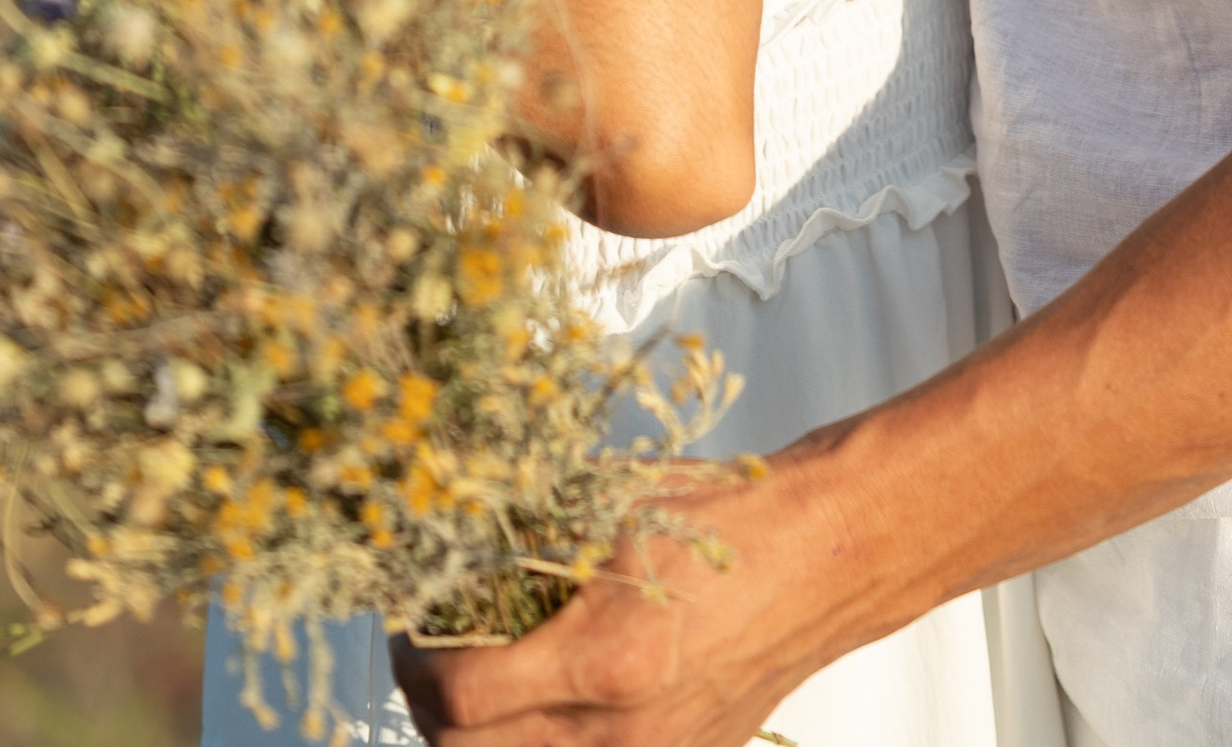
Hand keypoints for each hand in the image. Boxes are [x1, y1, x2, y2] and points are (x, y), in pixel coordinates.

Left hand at [392, 470, 828, 745]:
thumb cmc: (731, 519)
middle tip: (428, 654)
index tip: (407, 627)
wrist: (824, 556)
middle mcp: (623, 730)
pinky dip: (543, 740)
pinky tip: (544, 695)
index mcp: (605, 657)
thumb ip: (533, 540)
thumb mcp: (615, 508)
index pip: (461, 699)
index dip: (412, 663)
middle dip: (430, 706)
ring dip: (480, 734)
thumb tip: (453, 542)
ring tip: (479, 677)